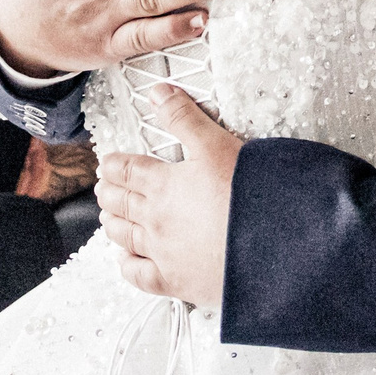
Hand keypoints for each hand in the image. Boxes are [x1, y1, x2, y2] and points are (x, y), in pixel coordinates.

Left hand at [95, 86, 235, 306]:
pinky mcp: (175, 281)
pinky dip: (126, 265)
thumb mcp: (216, 144)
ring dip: (112, 224)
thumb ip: (184, 118)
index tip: (107, 163)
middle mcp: (155, 220)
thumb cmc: (249, 196)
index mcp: (163, 185)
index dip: (114, 165)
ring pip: (124, 236)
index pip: (127, 170)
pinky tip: (125, 259)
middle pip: (120, 203)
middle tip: (103, 187)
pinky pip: (138, 275)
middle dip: (109, 192)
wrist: (272, 246)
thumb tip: (158, 93)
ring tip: (108, 217)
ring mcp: (162, 252)